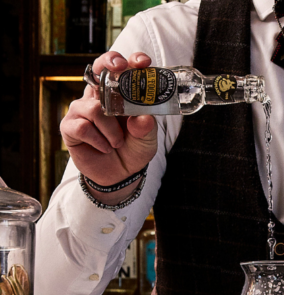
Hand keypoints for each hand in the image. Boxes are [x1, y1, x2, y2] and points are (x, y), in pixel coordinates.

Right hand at [60, 51, 157, 203]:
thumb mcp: (146, 141)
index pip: (122, 71)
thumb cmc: (132, 151)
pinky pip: (84, 127)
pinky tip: (104, 148)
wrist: (119, 176)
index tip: (143, 63)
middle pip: (99, 69)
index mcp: (119, 95)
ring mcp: (82, 109)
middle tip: (119, 69)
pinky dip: (99, 141)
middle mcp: (99, 97)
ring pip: (95, 109)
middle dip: (109, 64)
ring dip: (111, 130)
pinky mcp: (70, 126)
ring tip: (117, 143)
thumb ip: (146, 129)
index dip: (130, 61)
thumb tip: (144, 118)